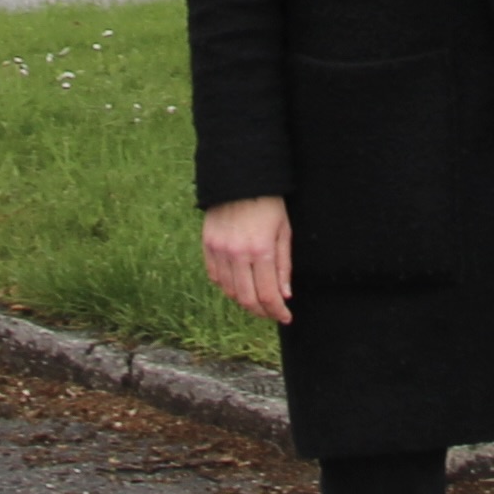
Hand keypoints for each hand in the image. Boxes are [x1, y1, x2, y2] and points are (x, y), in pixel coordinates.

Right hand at [200, 196, 293, 326]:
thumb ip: (283, 265)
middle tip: (272, 313)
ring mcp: (220, 250)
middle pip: (247, 299)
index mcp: (261, 249)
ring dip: (244, 301)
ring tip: (257, 299)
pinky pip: (215, 276)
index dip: (277, 311)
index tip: (285, 316)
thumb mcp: (284, 231)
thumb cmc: (268, 202)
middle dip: (261, 311)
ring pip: (230, 291)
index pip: (268, 294)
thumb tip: (285, 295)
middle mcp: (237, 254)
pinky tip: (239, 284)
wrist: (240, 176)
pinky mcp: (208, 244)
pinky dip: (227, 286)